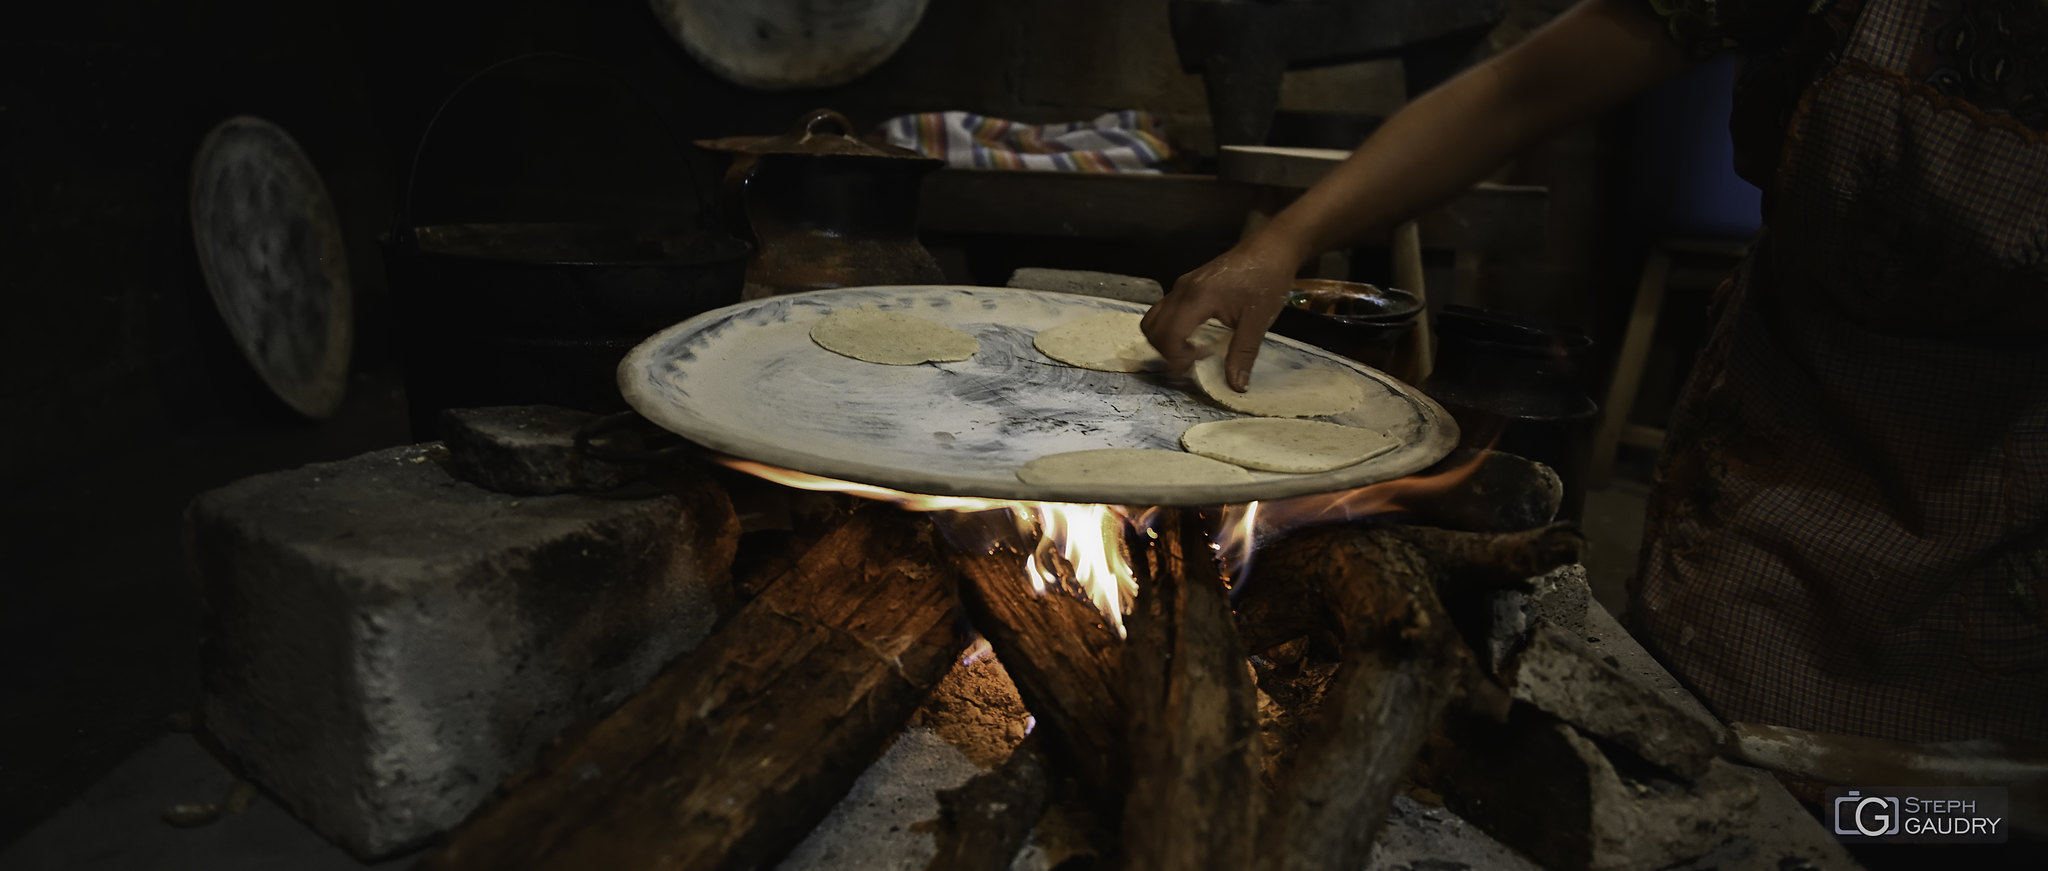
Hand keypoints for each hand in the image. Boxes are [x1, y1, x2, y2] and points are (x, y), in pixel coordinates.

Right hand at [1141, 240, 1298, 390]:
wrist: (1273, 248)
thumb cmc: (1267, 280)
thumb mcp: (1258, 321)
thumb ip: (1243, 353)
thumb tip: (1236, 386)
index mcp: (1197, 298)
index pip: (1168, 335)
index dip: (1174, 359)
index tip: (1192, 372)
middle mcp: (1182, 290)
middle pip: (1152, 328)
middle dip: (1165, 352)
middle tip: (1191, 365)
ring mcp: (1183, 285)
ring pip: (1154, 318)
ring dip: (1165, 340)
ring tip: (1192, 352)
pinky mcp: (1188, 284)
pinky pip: (1165, 310)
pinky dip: (1171, 328)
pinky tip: (1197, 335)